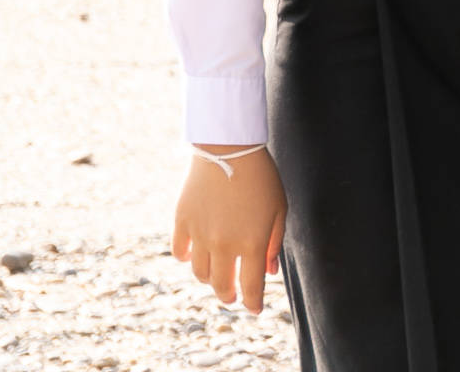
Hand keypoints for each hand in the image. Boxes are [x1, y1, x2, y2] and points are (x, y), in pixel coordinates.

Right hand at [173, 147, 287, 312]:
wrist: (229, 149)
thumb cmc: (261, 178)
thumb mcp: (279, 209)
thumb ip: (273, 243)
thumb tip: (268, 271)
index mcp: (250, 243)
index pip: (251, 286)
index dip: (253, 303)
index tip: (255, 310)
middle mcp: (223, 245)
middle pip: (222, 286)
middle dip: (229, 296)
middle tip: (233, 297)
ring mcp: (200, 235)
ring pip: (200, 273)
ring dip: (210, 279)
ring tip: (218, 274)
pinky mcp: (182, 222)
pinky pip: (181, 252)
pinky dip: (188, 259)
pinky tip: (195, 257)